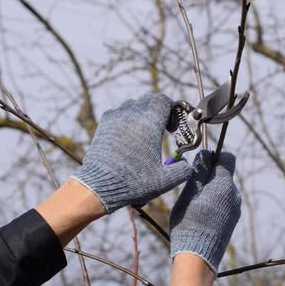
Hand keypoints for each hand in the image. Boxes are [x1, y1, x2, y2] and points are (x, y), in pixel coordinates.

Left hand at [72, 93, 191, 213]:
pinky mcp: (104, 124)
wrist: (99, 186)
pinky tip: (128, 136)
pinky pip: (118, 112)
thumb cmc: (133, 182)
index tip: (172, 124)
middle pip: (148, 100)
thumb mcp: (165, 180)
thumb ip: (182, 170)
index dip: (171, 109)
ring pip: (133, 104)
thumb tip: (185, 164)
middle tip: (161, 127)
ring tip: (144, 132)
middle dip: (157, 110)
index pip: (163, 100)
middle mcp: (132, 114)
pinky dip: (126, 118)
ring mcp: (116, 117)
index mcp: (150, 122)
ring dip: (141, 113)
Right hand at [169, 150, 240, 272]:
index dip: (214, 156)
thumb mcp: (189, 193)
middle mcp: (234, 195)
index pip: (227, 158)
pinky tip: (201, 214)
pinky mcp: (232, 220)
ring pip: (222, 189)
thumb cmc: (189, 223)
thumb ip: (199, 171)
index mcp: (224, 185)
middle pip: (224, 174)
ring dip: (210, 189)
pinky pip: (224, 202)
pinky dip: (213, 202)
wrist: (198, 258)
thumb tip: (205, 153)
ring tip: (194, 204)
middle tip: (191, 187)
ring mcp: (235, 209)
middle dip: (209, 175)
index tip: (200, 164)